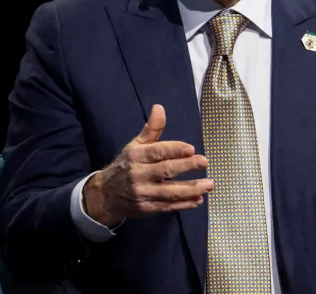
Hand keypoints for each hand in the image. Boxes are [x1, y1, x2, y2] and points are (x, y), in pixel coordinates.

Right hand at [83, 104, 212, 227]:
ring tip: (210, 184)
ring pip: (170, 192)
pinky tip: (198, 200)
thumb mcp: (136, 145)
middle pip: (165, 171)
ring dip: (191, 189)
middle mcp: (138, 175)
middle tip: (204, 162)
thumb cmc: (128, 165)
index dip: (174, 150)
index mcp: (137, 156)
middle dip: (186, 166)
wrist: (106, 194)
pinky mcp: (146, 209)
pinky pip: (167, 207)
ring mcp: (142, 193)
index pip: (157, 152)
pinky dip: (184, 204)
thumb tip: (159, 107)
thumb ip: (152, 129)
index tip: (191, 148)